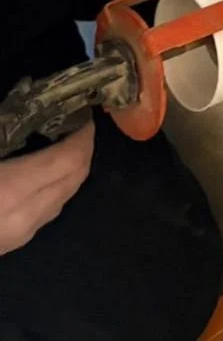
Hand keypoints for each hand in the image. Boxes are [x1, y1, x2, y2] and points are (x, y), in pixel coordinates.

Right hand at [0, 121, 93, 254]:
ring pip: (65, 196)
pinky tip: (46, 172)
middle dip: (84, 148)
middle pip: (75, 178)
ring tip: (65, 142)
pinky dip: (58, 186)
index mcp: (13, 190)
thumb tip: (27, 109)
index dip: (84, 135)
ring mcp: (22, 234)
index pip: (70, 159)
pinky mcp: (15, 243)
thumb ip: (7, 131)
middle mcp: (25, 216)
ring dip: (73, 168)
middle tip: (79, 122)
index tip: (85, 112)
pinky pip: (50, 209)